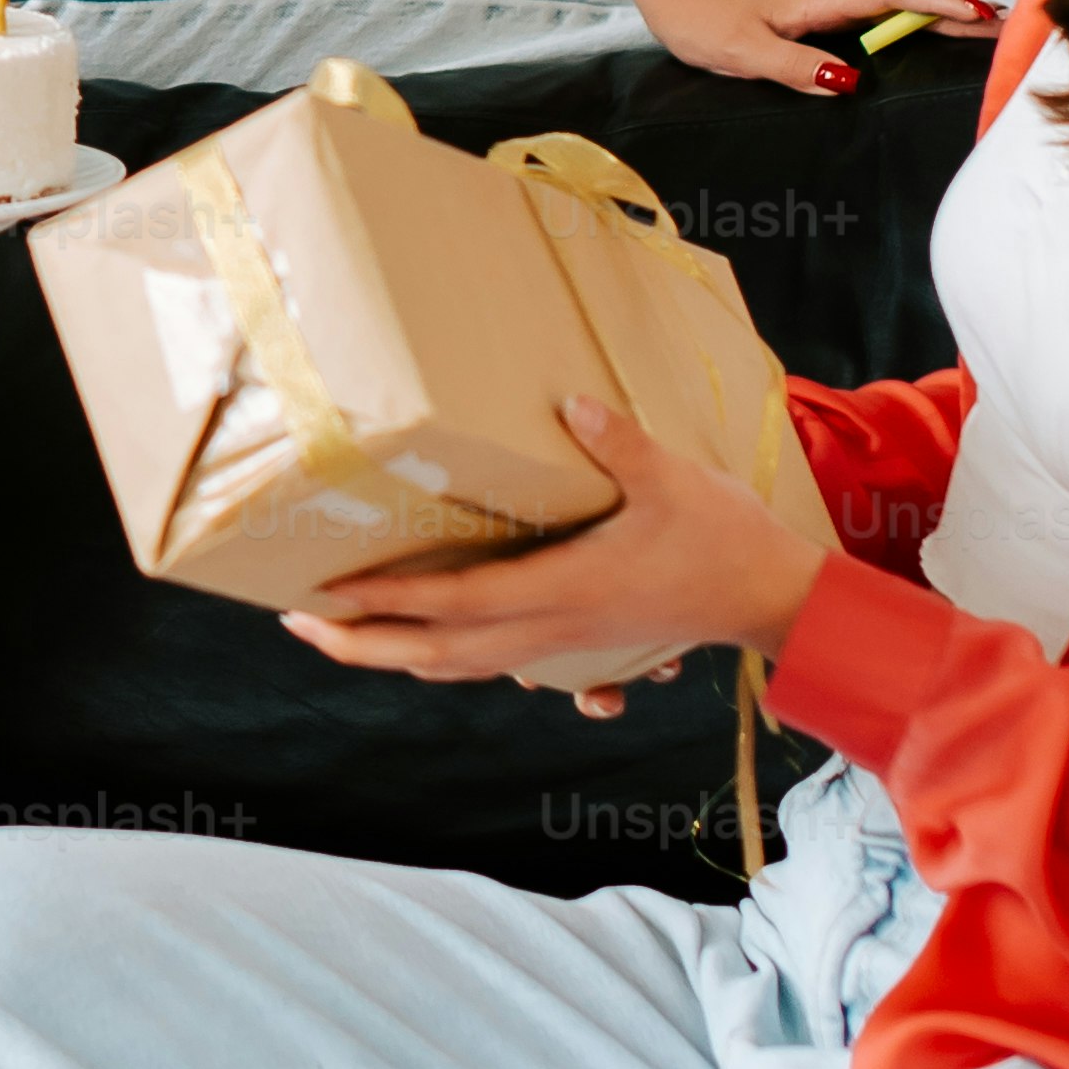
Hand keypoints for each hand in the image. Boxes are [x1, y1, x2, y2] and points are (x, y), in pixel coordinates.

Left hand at [280, 394, 829, 696]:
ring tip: (339, 633)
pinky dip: (441, 656)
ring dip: (392, 652)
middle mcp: (550, 628)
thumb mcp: (673, 481)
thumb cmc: (722, 540)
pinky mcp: (573, 643)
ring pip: (457, 665)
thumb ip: (618, 443)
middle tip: (298, 622)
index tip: (327, 590)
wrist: (770, 601)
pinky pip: (488, 663)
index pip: (455, 601)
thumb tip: (569, 403)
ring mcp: (560, 643)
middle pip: (436, 652)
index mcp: (564, 590)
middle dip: (362, 642)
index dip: (388, 599)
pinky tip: (420, 642)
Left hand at [633, 0, 987, 98]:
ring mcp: (821, 6)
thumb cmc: (699, 14)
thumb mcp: (742, 50)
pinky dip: (903, 25)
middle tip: (1007, 30)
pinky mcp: (811, 16)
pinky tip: (916, 44)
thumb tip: (850, 82)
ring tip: (980, 39)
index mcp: (818, 2)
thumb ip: (795, 66)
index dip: (937, 4)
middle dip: (956, 12)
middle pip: (904, 0)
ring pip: (890, 8)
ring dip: (934, 19)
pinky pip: (868, 19)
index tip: (981, 18)